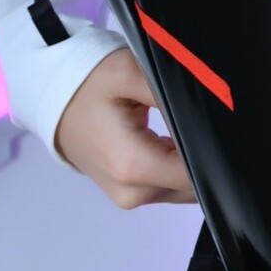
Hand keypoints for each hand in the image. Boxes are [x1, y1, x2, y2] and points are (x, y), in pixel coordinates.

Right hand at [53, 46, 197, 206]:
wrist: (56, 104)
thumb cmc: (88, 87)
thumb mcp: (129, 72)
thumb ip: (170, 90)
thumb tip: (208, 100)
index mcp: (131, 166)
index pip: (196, 173)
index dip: (212, 149)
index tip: (214, 124)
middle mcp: (132, 192)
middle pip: (195, 183)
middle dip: (205, 153)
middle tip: (199, 118)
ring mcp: (131, 197)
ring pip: (185, 186)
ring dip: (190, 159)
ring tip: (179, 124)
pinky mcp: (132, 194)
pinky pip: (170, 184)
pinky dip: (177, 164)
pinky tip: (171, 137)